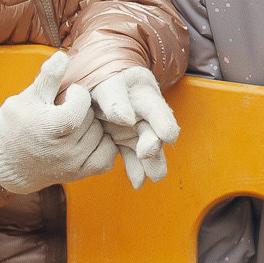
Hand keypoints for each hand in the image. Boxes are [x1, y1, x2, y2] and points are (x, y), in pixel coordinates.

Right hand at [0, 52, 116, 194]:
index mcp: (49, 127)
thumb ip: (47, 77)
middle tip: (66, 113)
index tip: (66, 96)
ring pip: (102, 134)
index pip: (82, 102)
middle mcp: (64, 150)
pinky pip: (107, 155)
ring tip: (73, 127)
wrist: (8, 162)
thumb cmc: (16, 126)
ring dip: (93, 127)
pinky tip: (87, 139)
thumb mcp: (27, 97)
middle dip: (83, 111)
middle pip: (92, 118)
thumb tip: (62, 56)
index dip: (77, 95)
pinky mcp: (81, 174)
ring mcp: (74, 164)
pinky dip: (102, 144)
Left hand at [91, 67, 180, 188]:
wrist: (95, 86)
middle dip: (154, 144)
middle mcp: (146, 113)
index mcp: (144, 93)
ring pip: (148, 148)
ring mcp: (137, 129)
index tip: (168, 136)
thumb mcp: (107, 83)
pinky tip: (137, 182)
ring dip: (151, 163)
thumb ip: (114, 99)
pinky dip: (136, 170)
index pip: (156, 108)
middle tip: (147, 154)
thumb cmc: (103, 80)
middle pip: (154, 130)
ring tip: (154, 177)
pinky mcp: (127, 141)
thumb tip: (126, 119)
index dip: (163, 122)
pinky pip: (133, 157)